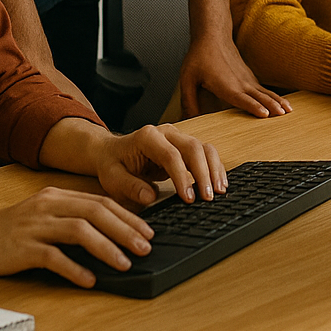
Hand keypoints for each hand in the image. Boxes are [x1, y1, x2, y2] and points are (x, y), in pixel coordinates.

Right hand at [0, 186, 152, 285]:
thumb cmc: (11, 228)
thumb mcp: (45, 213)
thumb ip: (72, 216)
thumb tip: (111, 230)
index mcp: (57, 196)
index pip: (100, 201)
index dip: (127, 216)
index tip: (148, 231)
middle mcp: (48, 205)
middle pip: (95, 212)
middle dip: (125, 230)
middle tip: (145, 247)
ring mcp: (35, 225)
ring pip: (78, 231)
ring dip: (106, 248)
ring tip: (125, 263)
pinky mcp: (22, 247)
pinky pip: (53, 256)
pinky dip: (74, 268)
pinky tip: (89, 279)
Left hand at [91, 123, 228, 207]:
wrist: (111, 152)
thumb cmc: (112, 164)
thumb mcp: (112, 178)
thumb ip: (129, 187)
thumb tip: (150, 197)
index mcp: (147, 137)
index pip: (171, 155)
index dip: (182, 177)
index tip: (189, 198)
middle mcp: (166, 132)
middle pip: (193, 147)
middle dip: (204, 173)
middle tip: (209, 197)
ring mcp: (178, 137)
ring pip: (204, 148)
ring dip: (214, 169)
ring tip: (219, 192)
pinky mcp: (185, 146)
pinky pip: (205, 153)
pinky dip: (214, 168)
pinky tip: (219, 184)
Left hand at [178, 34, 290, 118]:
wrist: (213, 37)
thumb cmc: (199, 57)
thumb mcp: (187, 79)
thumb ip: (188, 100)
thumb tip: (188, 119)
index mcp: (225, 85)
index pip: (241, 98)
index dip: (253, 106)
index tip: (265, 114)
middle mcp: (240, 83)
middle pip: (258, 96)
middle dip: (271, 106)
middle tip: (283, 115)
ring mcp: (247, 80)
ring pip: (265, 93)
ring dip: (278, 101)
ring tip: (289, 111)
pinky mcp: (250, 78)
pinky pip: (265, 90)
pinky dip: (276, 97)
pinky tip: (283, 104)